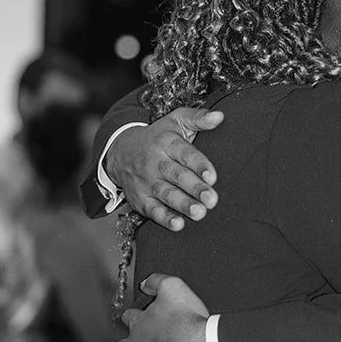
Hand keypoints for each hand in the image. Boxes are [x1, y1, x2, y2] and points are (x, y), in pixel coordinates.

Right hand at [106, 108, 223, 230]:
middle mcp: (155, 162)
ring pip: (166, 194)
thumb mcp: (175, 121)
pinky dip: (164, 218)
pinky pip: (152, 210)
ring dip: (182, 205)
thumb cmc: (158, 137)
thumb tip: (220, 116)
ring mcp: (146, 182)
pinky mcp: (140, 199)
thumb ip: (198, 118)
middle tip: (212, 199)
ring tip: (199, 213)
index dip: (199, 165)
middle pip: (177, 176)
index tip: (212, 176)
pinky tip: (178, 225)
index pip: (184, 153)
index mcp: (166, 143)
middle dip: (195, 188)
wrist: (120, 151)